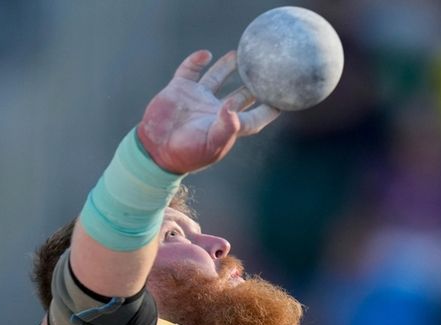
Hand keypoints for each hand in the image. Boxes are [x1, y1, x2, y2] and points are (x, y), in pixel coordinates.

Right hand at [137, 50, 279, 173]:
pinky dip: (197, 61)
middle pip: (240, 96)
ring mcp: (197, 99)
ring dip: (228, 67)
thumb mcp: (210, 143)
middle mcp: (215, 110)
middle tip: (269, 69)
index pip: (255, 117)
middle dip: (254, 85)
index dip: (271, 109)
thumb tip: (234, 108)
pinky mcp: (179, 90)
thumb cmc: (186, 153)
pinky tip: (205, 54)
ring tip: (240, 54)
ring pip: (217, 78)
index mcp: (227, 126)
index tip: (286, 98)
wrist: (154, 150)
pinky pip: (190, 71)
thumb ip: (226, 127)